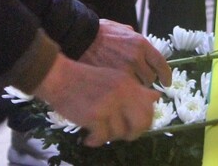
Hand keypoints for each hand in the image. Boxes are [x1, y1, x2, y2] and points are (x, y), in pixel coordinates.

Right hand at [34, 53, 159, 146]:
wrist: (60, 77)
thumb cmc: (85, 79)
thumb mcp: (115, 78)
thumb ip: (135, 89)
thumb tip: (156, 97)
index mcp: (129, 83)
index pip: (149, 107)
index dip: (144, 121)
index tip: (133, 125)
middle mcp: (123, 93)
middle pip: (142, 123)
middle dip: (133, 134)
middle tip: (122, 135)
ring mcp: (110, 104)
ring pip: (120, 133)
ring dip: (109, 136)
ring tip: (98, 131)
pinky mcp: (95, 115)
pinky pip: (102, 138)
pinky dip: (95, 141)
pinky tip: (88, 138)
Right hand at [79, 19, 171, 85]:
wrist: (80, 40)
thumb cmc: (99, 33)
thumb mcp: (122, 29)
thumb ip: (135, 39)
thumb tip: (144, 49)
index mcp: (140, 43)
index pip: (161, 63)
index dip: (165, 75)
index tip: (166, 82)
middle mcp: (136, 57)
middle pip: (150, 78)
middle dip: (146, 81)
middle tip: (139, 82)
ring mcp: (125, 71)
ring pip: (138, 88)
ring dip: (135, 88)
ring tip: (126, 86)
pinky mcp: (113, 82)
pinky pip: (125, 93)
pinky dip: (124, 93)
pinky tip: (119, 91)